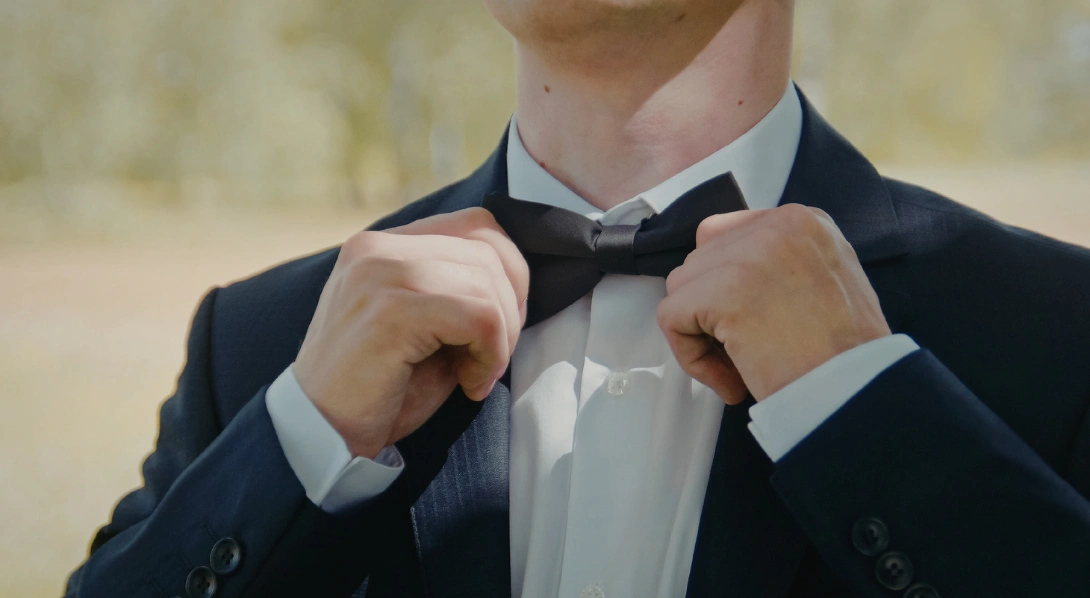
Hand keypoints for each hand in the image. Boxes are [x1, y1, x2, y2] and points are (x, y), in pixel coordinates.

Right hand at [293, 208, 528, 457]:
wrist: (322, 435)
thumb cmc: (377, 389)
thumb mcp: (425, 325)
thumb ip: (459, 292)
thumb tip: (518, 286)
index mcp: (383, 245)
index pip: (475, 224)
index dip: (508, 273)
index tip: (499, 325)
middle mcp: (378, 248)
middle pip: (489, 249)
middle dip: (511, 308)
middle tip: (492, 356)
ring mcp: (381, 273)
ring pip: (488, 283)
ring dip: (500, 338)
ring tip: (476, 373)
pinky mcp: (391, 310)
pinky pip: (479, 315)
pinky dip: (490, 354)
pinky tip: (469, 383)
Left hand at [657, 204, 890, 403]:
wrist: (860, 394)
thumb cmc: (844, 358)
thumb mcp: (826, 284)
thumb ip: (779, 267)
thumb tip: (723, 276)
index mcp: (803, 222)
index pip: (725, 236)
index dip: (724, 287)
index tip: (750, 327)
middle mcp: (777, 225)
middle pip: (700, 262)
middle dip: (710, 312)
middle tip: (743, 355)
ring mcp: (749, 254)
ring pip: (682, 289)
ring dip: (701, 336)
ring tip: (739, 370)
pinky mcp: (724, 292)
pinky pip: (672, 318)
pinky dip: (690, 357)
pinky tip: (731, 380)